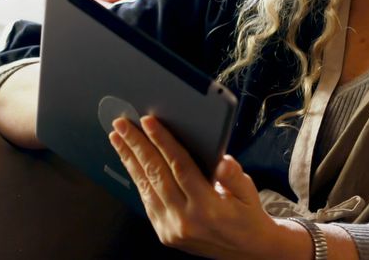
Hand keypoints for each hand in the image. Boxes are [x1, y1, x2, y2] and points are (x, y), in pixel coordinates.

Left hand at [108, 115, 284, 258]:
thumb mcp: (249, 193)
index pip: (180, 167)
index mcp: (209, 208)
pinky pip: (146, 201)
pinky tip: (130, 162)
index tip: (148, 122)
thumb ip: (234, 175)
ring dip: (129, 160)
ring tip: (118, 139)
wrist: (247, 253)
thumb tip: (222, 160)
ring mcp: (172, 229)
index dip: (162, 141)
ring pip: (145, 187)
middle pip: (156, 174)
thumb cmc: (247, 217)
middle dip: (137, 145)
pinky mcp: (165, 233)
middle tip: (122, 124)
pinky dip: (137, 178)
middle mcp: (186, 219)